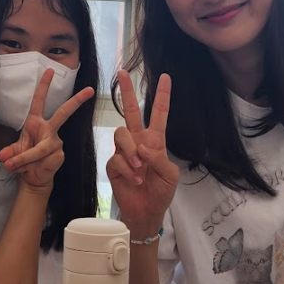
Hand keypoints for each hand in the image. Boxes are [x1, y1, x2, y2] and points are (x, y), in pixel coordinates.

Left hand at [0, 68, 94, 193]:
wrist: (34, 177)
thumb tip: (3, 156)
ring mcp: (56, 142)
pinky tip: (30, 169)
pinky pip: (42, 160)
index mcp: (36, 122)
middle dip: (76, 101)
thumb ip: (9, 153)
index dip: (44, 86)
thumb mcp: (13, 153)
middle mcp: (49, 129)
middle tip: (89, 90)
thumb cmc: (25, 160)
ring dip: (23, 159)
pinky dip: (29, 166)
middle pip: (64, 113)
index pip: (40, 100)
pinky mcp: (59, 155)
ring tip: (12, 166)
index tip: (49, 70)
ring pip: (39, 149)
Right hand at [106, 71, 177, 238]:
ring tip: (139, 168)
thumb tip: (143, 147)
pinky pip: (117, 159)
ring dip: (131, 151)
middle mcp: (139, 141)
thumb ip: (159, 158)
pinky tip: (134, 180)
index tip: (166, 77)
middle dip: (127, 91)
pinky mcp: (113, 164)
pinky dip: (127, 170)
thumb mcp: (169, 175)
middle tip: (122, 72)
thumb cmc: (161, 192)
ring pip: (121, 135)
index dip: (162, 96)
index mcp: (155, 140)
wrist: (146, 211)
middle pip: (131, 111)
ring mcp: (125, 152)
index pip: (159, 113)